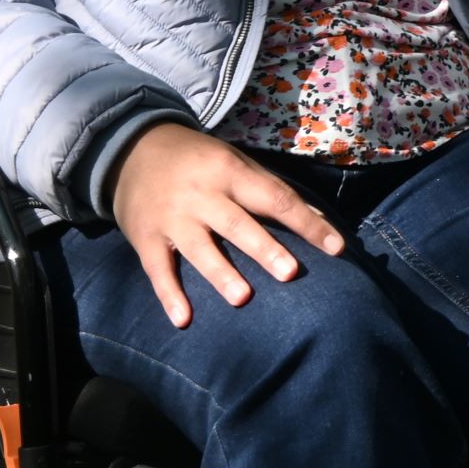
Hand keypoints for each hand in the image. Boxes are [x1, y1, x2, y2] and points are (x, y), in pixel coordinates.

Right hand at [109, 123, 344, 328]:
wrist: (132, 148)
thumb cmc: (199, 160)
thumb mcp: (236, 163)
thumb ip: (273, 191)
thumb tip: (319, 221)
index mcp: (230, 172)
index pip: (276, 198)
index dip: (306, 223)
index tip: (336, 248)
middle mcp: (202, 194)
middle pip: (237, 224)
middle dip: (263, 248)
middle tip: (290, 273)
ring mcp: (172, 217)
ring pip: (199, 248)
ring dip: (221, 274)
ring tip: (242, 298)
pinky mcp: (146, 237)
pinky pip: (158, 269)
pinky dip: (169, 295)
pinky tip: (183, 319)